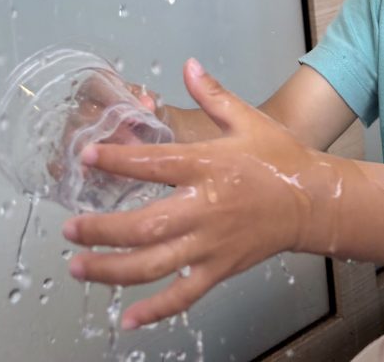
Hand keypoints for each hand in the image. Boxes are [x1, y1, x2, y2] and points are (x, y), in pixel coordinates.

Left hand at [62, 59, 339, 328]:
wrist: (313, 200)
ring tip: (78, 266)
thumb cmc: (279, 159)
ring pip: (154, 264)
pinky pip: (182, 295)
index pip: (154, 164)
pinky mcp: (220, 269)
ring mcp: (211, 243)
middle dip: (101, 229)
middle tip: (69, 227)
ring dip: (112, 269)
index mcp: (207, 166)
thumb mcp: (246, 119)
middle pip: (144, 225)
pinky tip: (126, 319)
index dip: (118, 160)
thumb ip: (212, 94)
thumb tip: (189, 65)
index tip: (88, 157)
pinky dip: (154, 311)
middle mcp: (205, 207)